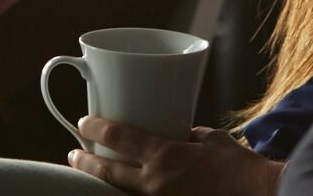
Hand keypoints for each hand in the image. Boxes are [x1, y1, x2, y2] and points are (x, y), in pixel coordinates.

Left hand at [68, 119, 281, 195]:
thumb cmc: (239, 167)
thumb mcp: (210, 139)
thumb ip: (187, 136)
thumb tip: (177, 134)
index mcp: (165, 156)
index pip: (118, 137)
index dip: (95, 129)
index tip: (82, 124)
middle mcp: (155, 184)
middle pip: (107, 173)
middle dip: (84, 164)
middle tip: (72, 156)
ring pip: (119, 195)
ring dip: (103, 187)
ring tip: (91, 179)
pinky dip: (127, 195)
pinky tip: (123, 191)